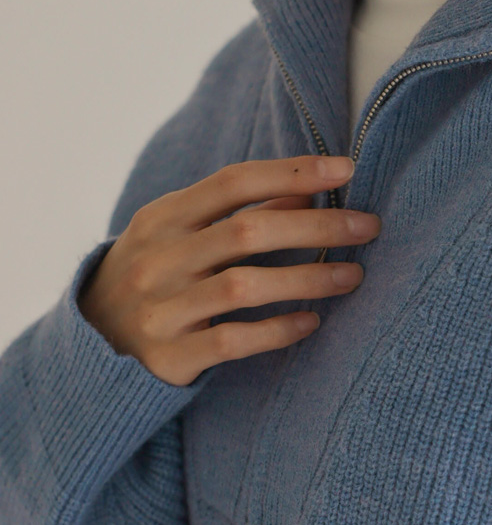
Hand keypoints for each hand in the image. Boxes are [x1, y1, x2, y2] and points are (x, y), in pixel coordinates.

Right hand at [76, 155, 379, 386]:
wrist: (91, 340)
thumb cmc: (156, 273)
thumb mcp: (182, 232)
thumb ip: (239, 212)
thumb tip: (310, 187)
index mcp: (164, 216)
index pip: (234, 182)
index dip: (292, 172)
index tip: (346, 169)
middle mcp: (160, 258)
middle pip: (248, 232)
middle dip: (316, 226)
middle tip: (367, 227)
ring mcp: (162, 308)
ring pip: (244, 287)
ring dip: (307, 278)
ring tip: (352, 276)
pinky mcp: (170, 356)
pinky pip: (232, 341)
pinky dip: (277, 329)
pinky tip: (311, 322)